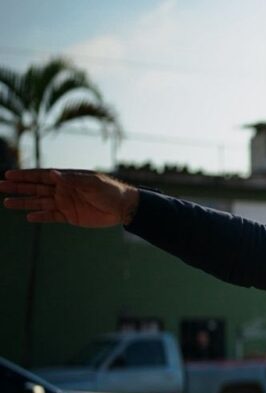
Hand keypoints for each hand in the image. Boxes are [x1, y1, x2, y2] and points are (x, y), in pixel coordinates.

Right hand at [2, 169, 139, 227]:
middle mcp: (62, 190)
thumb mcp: (92, 183)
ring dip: (23, 202)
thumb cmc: (110, 190)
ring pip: (39, 202)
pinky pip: (51, 216)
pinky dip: (40, 216)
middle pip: (35, 188)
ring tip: (7, 202)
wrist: (124, 207)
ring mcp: (65, 203)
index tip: (8, 175)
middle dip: (18, 187)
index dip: (25, 175)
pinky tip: (28, 216)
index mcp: (67, 179)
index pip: (41, 176)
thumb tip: (54, 174)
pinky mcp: (70, 216)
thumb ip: (72, 179)